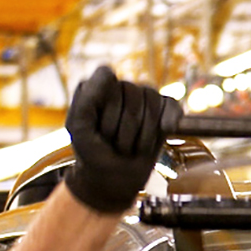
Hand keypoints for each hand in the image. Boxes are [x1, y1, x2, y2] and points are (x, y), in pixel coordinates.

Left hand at [64, 66, 182, 213]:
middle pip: (132, 93)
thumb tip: (110, 70)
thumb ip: (87, 97)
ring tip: (129, 146)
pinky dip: (166, 123)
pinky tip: (163, 132)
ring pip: (151, 104)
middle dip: (123, 127)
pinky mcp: (163, 110)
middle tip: (114, 143)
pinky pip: (171, 107)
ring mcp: (143, 98)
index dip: (107, 107)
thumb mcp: (79, 127)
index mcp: (96, 86)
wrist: (113, 179)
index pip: (108, 79)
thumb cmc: (92, 152)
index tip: (97, 128)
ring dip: (140, 135)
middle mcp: (120, 87)